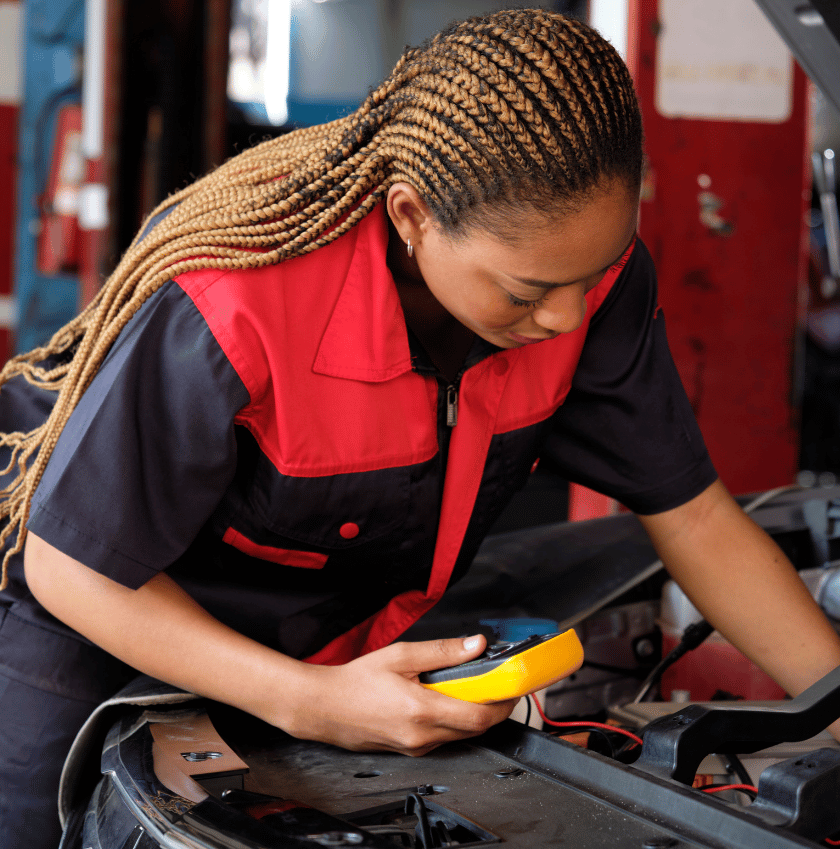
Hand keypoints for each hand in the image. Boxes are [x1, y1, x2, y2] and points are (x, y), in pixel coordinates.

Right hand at [280, 636, 516, 755]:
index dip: (502, 705)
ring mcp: (415, 747)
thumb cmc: (356, 681)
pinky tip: (442, 700)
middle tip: (494, 685)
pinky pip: (441, 739)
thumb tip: (476, 645)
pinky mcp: (408, 751)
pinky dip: (452, 721)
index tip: (511, 689)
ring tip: (466, 688)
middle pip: (474, 729)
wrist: (323, 707)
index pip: (479, 717)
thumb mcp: (401, 655)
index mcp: (422, 710)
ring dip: (471, 715)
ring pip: (459, 735)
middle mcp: (422, 736)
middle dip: (491, 708)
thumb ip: (442, 652)